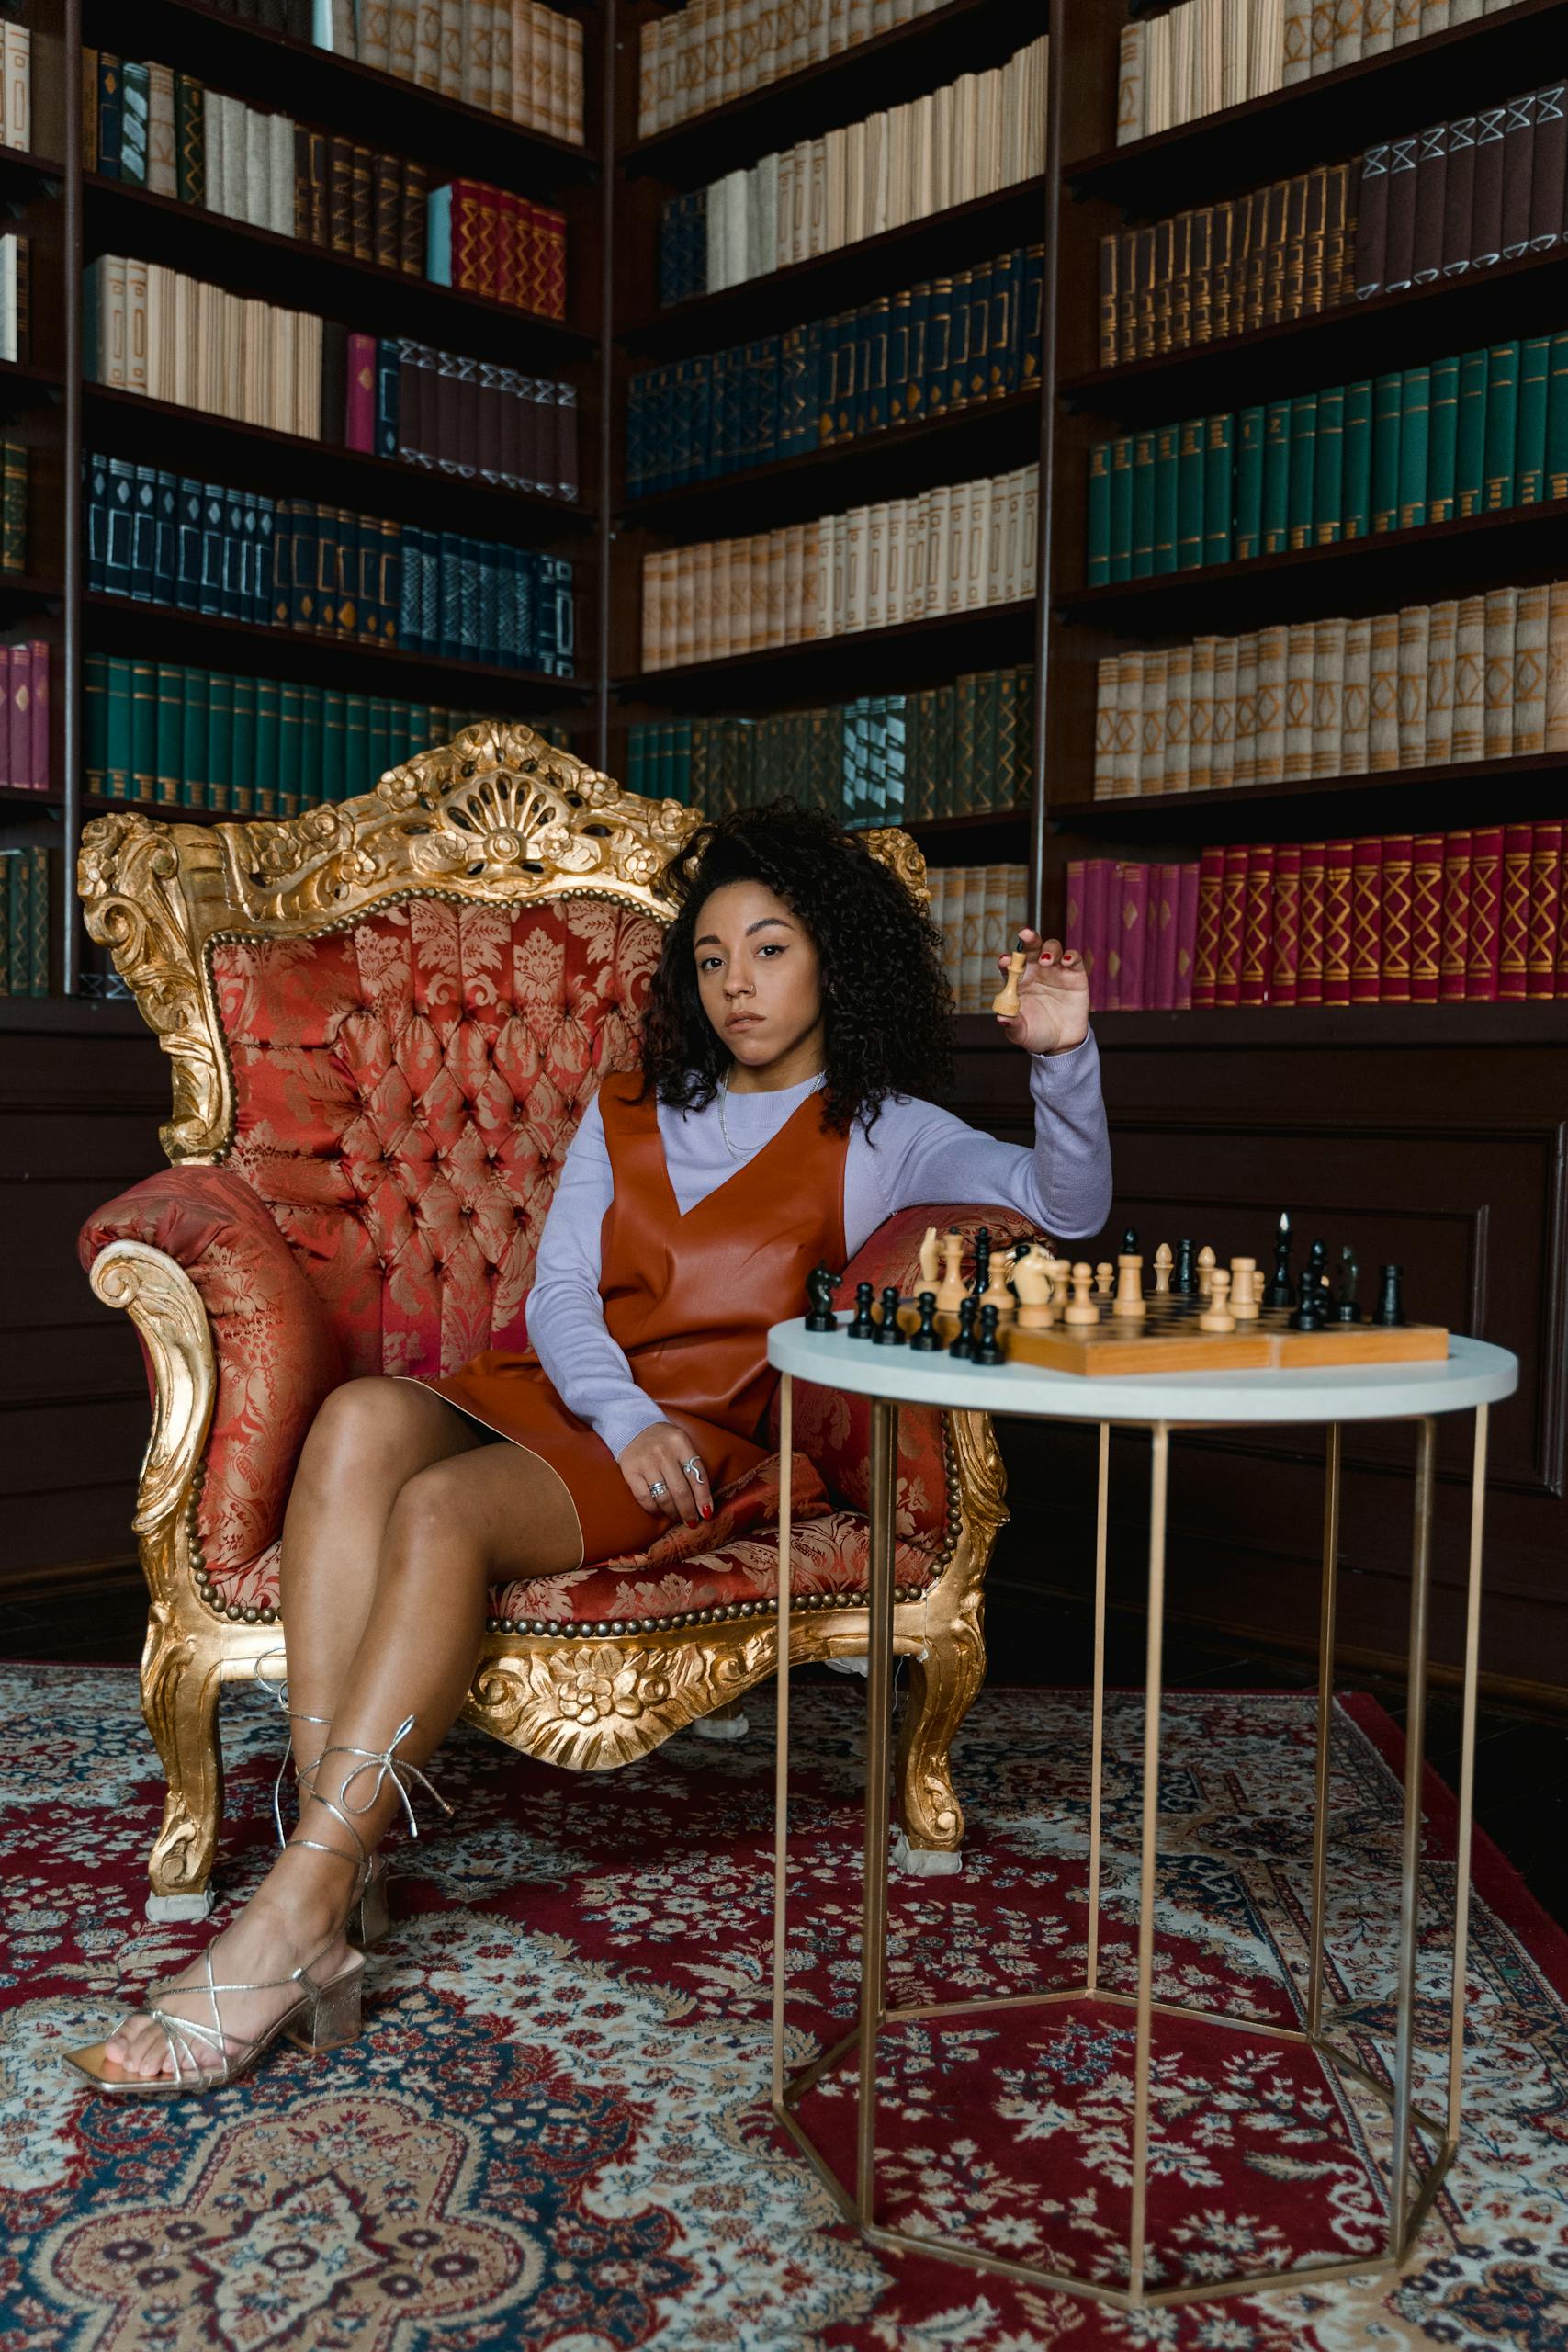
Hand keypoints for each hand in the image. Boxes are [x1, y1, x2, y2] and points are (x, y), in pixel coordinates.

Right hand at [617, 1421, 711, 1526]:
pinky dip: (654, 1509)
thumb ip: (692, 1464)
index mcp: (681, 1443)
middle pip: (681, 1490)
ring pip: (664, 1497)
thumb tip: (702, 1498)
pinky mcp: (631, 1472)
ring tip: (677, 1516)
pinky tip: (659, 1510)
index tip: (707, 1513)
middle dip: (689, 1511)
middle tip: (692, 1521)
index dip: (704, 1498)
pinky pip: (645, 1498)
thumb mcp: (682, 1443)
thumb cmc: (663, 1440)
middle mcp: (664, 1453)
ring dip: (673, 1512)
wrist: (633, 1426)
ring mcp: (646, 1463)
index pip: (697, 1475)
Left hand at [994, 930, 1090, 1056]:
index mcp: (1018, 982)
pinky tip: (1065, 961)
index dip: (1006, 961)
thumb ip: (1012, 1024)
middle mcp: (1036, 972)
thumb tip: (1001, 1018)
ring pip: (1052, 948)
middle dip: (1029, 939)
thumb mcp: (1021, 1033)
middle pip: (1031, 948)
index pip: (1009, 965)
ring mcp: (1055, 971)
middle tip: (1025, 935)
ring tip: (1045, 961)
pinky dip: (1070, 955)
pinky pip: (1073, 958)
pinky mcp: (1074, 974)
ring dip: (1048, 949)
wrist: (1061, 1043)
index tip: (1004, 961)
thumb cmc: (1036, 1034)